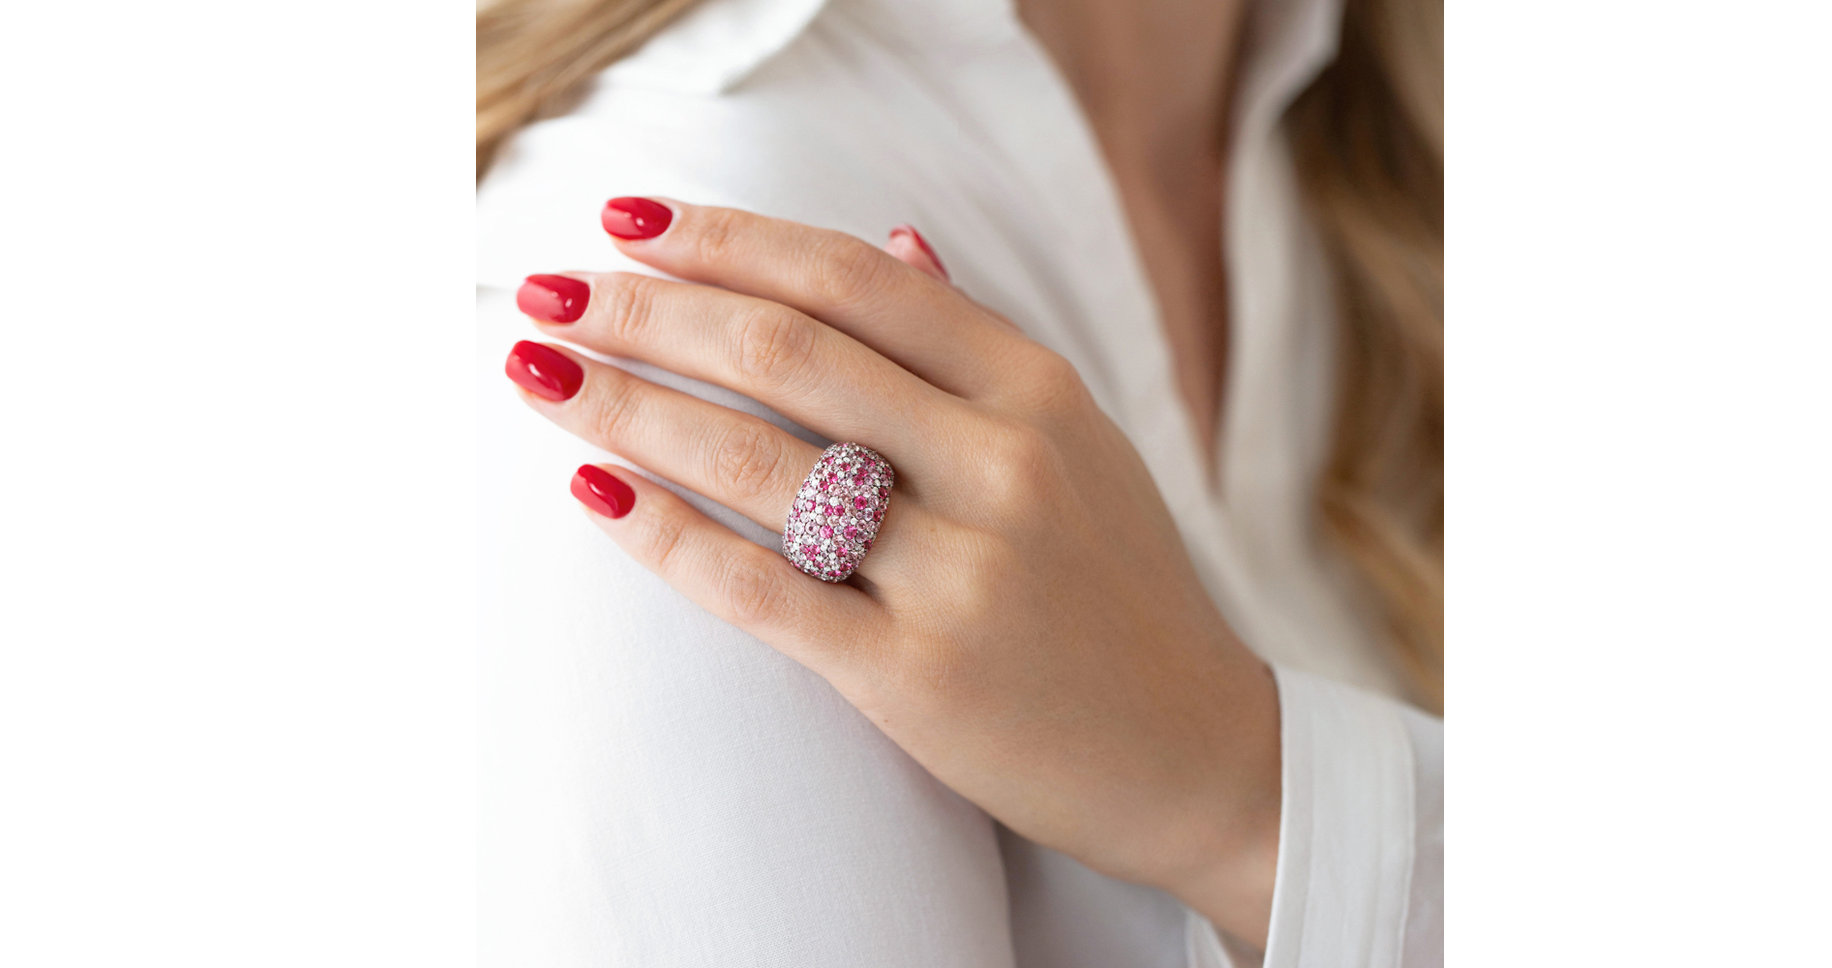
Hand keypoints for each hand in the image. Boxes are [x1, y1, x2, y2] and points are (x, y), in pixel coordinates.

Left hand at [506, 198, 1281, 944]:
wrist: (1199, 751)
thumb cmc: (1121, 589)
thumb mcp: (1080, 442)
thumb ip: (977, 347)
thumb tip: (891, 240)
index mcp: (1036, 390)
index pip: (850, 279)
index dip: (724, 239)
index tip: (628, 221)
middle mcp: (1000, 463)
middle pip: (785, 350)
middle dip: (645, 309)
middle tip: (548, 289)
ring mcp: (960, 572)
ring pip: (756, 459)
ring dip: (627, 404)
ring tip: (537, 371)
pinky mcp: (916, 676)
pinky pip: (760, 589)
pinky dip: (663, 534)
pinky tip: (591, 491)